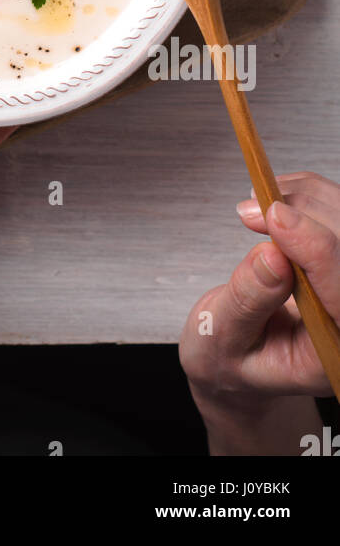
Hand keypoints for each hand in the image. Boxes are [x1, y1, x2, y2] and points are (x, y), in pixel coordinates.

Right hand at [179, 171, 338, 454]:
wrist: (236, 352)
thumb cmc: (228, 353)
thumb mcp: (222, 336)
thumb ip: (247, 301)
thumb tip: (272, 257)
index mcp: (330, 353)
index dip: (315, 249)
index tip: (275, 216)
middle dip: (307, 215)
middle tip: (254, 209)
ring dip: (308, 199)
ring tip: (259, 204)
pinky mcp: (338, 264)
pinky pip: (338, 213)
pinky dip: (310, 196)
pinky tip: (279, 198)